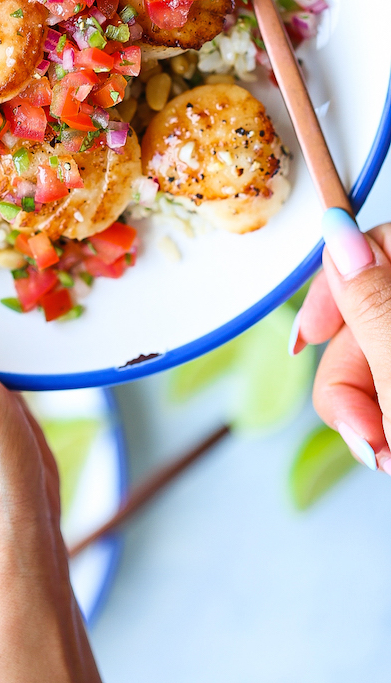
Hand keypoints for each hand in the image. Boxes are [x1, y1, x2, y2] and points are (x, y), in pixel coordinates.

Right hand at [292, 209, 390, 471]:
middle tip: (366, 436)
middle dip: (351, 374)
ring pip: (380, 352)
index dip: (334, 287)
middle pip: (372, 308)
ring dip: (367, 407)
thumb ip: (372, 302)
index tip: (304, 339)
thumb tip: (337, 231)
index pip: (382, 244)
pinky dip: (386, 415)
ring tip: (385, 456)